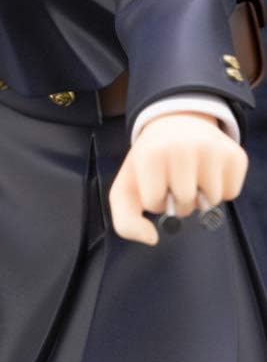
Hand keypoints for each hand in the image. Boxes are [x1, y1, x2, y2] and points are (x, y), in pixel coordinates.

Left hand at [109, 111, 248, 245]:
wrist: (177, 122)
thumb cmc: (152, 160)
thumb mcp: (128, 185)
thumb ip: (126, 221)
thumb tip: (152, 238)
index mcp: (152, 153)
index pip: (156, 203)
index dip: (155, 198)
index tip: (154, 178)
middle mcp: (182, 147)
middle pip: (186, 203)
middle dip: (180, 199)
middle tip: (175, 176)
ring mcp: (212, 149)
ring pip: (211, 200)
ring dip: (202, 195)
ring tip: (192, 171)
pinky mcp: (236, 154)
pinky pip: (231, 193)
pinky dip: (221, 188)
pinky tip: (209, 169)